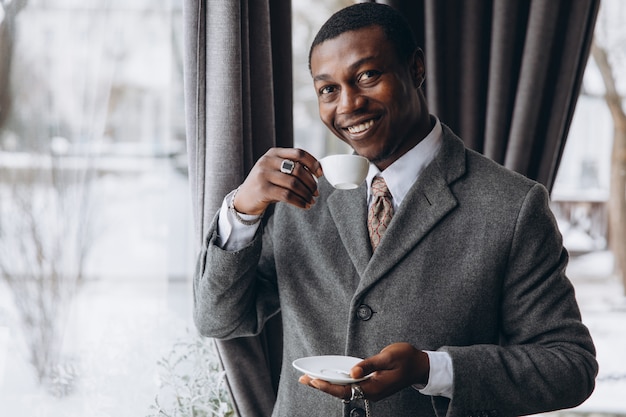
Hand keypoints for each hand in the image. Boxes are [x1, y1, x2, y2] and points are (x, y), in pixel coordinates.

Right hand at [234, 148, 322, 214]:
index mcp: (274, 153)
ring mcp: (263, 175)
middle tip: (316, 192)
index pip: (299, 153)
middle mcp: (267, 161)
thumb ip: (292, 168)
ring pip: (294, 183)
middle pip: (298, 169)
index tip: (320, 174)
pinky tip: (305, 206)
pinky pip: (287, 196)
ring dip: (306, 194)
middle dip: (311, 182)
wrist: (244, 199)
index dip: (313, 163)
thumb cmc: (266, 185)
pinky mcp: (262, 190)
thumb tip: (318, 172)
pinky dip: (299, 202)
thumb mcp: (276, 171)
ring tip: (311, 200)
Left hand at [298, 343, 429, 401]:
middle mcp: (370, 391)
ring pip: (344, 389)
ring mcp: (370, 389)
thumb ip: (369, 364)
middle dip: (321, 386)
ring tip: (309, 378)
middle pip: (341, 391)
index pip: (345, 389)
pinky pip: (350, 385)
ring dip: (327, 384)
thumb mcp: (388, 357)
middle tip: (303, 379)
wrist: (420, 365)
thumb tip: (352, 371)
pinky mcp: (370, 384)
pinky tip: (328, 376)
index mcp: (374, 387)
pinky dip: (337, 381)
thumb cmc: (406, 359)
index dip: (328, 386)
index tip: (314, 380)